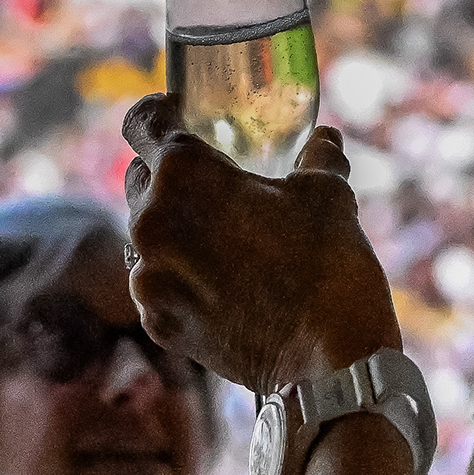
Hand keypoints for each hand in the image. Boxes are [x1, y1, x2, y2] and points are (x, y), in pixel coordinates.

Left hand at [119, 97, 398, 394]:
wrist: (331, 361)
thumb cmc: (329, 265)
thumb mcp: (328, 193)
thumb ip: (317, 155)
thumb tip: (323, 139)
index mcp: (184, 174)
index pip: (142, 122)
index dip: (159, 112)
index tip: (178, 115)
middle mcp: (150, 222)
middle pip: (141, 180)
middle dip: (171, 177)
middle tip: (215, 184)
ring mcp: (147, 278)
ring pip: (146, 235)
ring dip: (174, 230)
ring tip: (223, 240)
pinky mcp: (157, 322)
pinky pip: (156, 283)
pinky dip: (180, 277)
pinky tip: (222, 284)